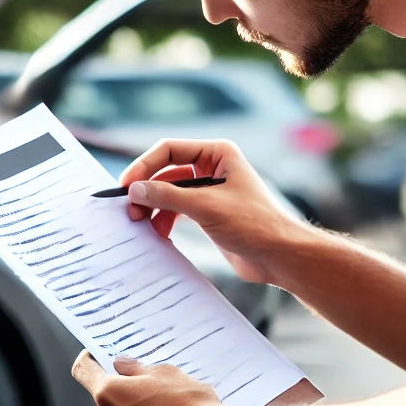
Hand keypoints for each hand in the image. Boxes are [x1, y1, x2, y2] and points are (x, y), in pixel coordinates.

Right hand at [119, 138, 308, 283]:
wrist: (279, 256)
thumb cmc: (253, 224)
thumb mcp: (205, 206)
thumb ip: (168, 196)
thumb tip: (135, 190)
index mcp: (217, 153)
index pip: (169, 150)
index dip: (145, 165)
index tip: (126, 186)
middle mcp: (213, 167)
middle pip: (166, 172)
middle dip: (147, 190)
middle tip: (130, 210)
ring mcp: (210, 191)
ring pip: (169, 193)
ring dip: (154, 207)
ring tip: (143, 225)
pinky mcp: (208, 213)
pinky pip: (177, 210)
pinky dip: (165, 219)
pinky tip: (159, 233)